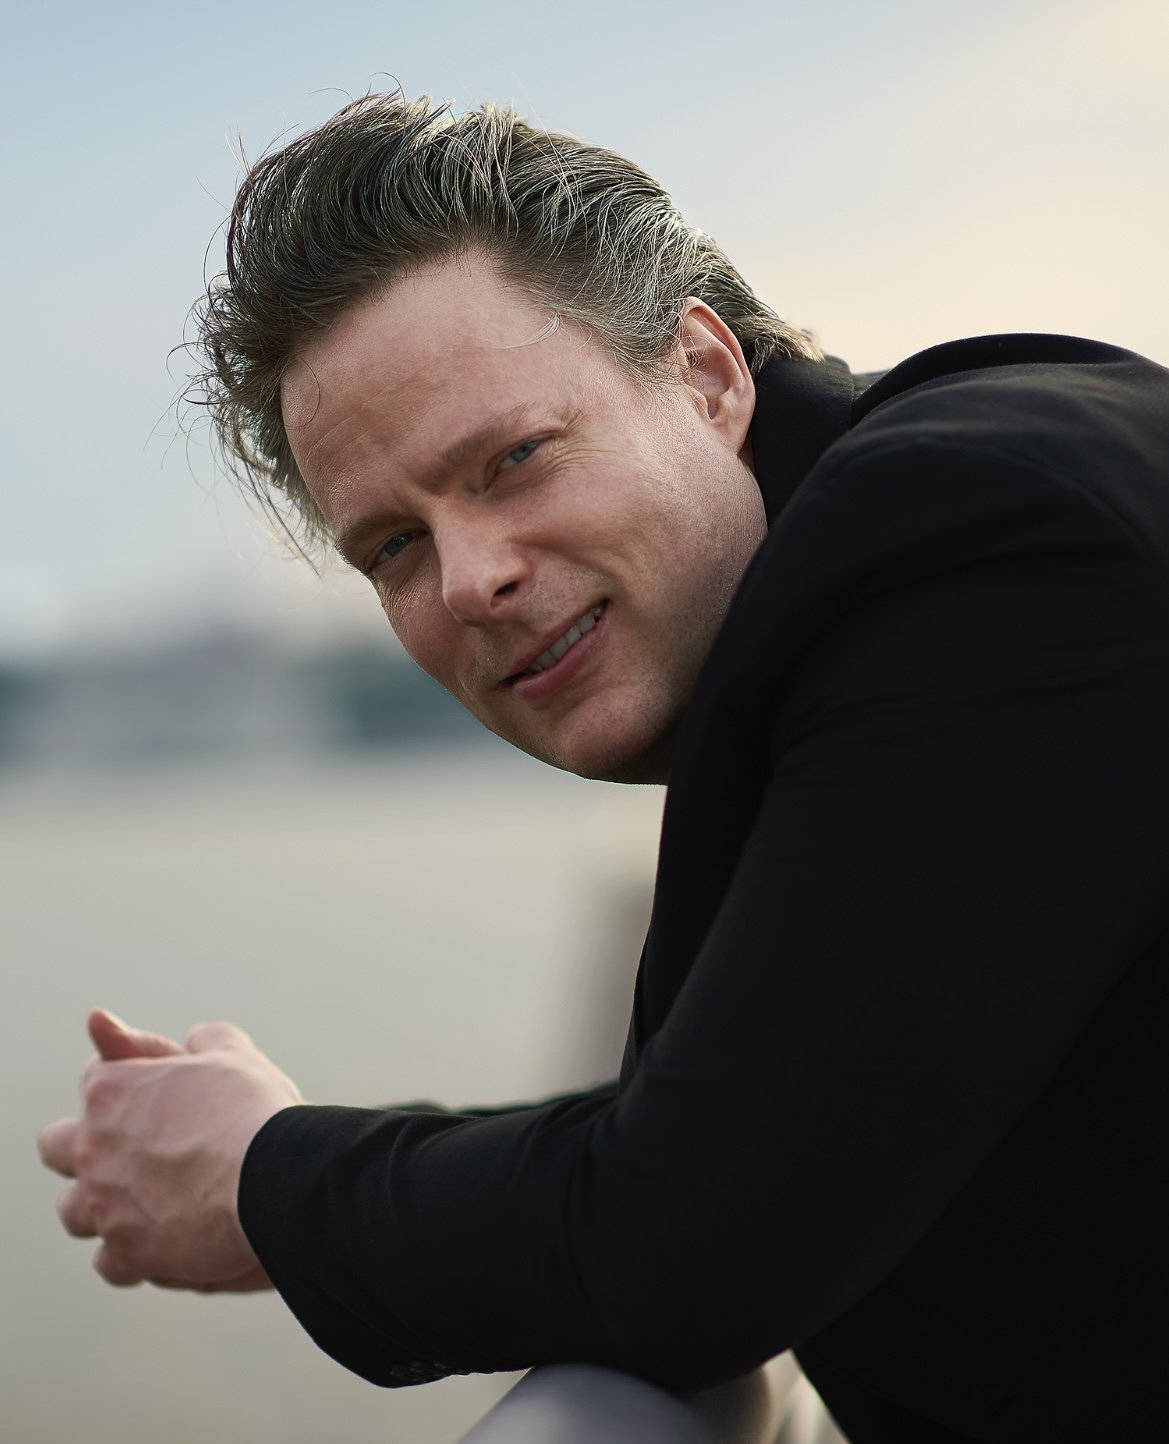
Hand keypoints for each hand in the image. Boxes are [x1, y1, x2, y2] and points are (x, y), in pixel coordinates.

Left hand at [38, 1009, 302, 1290]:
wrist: (276, 1179)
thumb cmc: (254, 1112)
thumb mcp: (234, 1055)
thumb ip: (207, 1040)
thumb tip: (195, 1040)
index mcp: (112, 1091)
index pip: (96, 1076)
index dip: (132, 1080)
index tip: (163, 1092)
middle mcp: (94, 1147)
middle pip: (56, 1145)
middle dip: (83, 1146)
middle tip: (125, 1150)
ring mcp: (104, 1204)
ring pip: (74, 1211)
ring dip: (101, 1206)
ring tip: (141, 1204)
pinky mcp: (126, 1252)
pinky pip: (110, 1262)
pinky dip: (131, 1255)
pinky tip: (160, 1244)